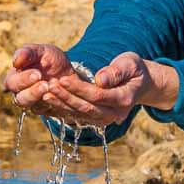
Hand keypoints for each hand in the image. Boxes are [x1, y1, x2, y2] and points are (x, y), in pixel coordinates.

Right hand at [1, 44, 75, 114]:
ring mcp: (33, 103)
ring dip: (41, 99)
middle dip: (32, 92)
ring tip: (50, 89)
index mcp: (15, 78)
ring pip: (32, 108)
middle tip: (44, 84)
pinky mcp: (46, 110)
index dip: (23, 80)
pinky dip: (54, 104)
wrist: (68, 72)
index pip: (11, 83)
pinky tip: (60, 96)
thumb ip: (28, 53)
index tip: (37, 74)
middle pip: (19, 99)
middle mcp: (21, 93)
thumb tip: (16, 61)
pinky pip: (47, 112)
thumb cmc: (50, 59)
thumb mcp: (42, 51)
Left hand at [43, 52, 178, 125]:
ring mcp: (106, 119)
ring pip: (80, 114)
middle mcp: (115, 114)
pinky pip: (78, 116)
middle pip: (87, 108)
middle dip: (66, 97)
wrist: (139, 83)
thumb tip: (100, 79)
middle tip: (48, 86)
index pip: (98, 96)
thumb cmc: (133, 69)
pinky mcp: (97, 119)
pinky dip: (63, 109)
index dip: (79, 89)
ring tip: (44, 92)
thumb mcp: (130, 64)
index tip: (62, 79)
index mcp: (124, 99)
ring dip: (61, 104)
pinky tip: (49, 100)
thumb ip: (117, 71)